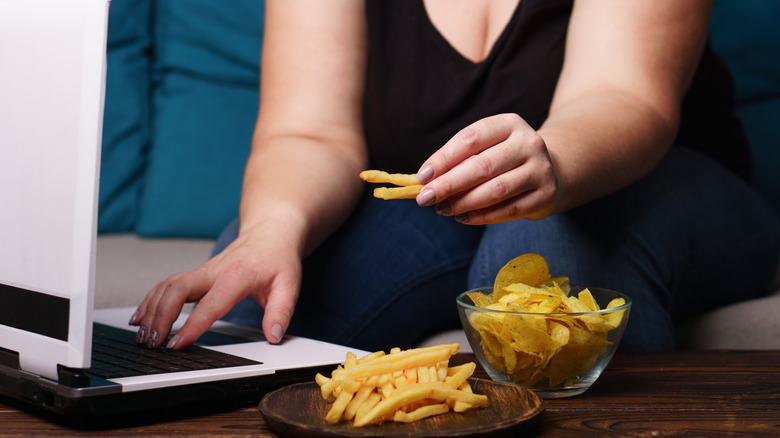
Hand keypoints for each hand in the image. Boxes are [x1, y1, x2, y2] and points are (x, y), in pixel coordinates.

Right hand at [129, 224, 301, 348]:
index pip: (210, 304)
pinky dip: (151, 300)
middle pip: (177, 289)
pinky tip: (141, 318)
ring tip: (142, 336)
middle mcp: (213, 271)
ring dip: (152, 310)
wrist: (270, 232)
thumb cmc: (278, 259)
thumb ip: (281, 312)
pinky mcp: (196, 274)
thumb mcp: (289, 285)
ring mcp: (202, 271)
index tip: (178, 345)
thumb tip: (274, 336)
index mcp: (236, 276)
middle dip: (161, 316)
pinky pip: (167, 285)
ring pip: (167, 286)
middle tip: (153, 342)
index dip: (192, 326)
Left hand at [415, 113, 558, 223]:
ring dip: (464, 203)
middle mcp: (528, 143)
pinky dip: (481, 216)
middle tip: (425, 198)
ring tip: (443, 209)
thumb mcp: (488, 148)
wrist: (553, 170)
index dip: (443, 158)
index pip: (471, 138)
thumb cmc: (506, 159)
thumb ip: (461, 160)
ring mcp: (540, 169)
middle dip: (449, 184)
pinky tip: (463, 217)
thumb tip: (427, 182)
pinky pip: (508, 210)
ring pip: (496, 190)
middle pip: (482, 166)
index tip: (422, 176)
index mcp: (510, 124)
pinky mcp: (545, 195)